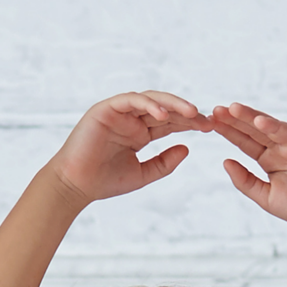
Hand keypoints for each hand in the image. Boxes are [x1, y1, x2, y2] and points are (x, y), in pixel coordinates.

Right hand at [49, 93, 201, 200]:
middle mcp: (131, 119)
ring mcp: (119, 111)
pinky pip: (130, 100)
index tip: (211, 128)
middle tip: (207, 119)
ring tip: (192, 112)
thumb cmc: (105, 181)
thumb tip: (188, 148)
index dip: (191, 123)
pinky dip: (147, 104)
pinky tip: (163, 115)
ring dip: (172, 104)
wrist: (76, 186)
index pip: (171, 122)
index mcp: (140, 132)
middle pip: (165, 108)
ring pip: (151, 100)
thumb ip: (165, 162)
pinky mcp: (105, 108)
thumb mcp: (143, 174)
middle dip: (187, 112)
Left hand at [210, 104, 286, 234]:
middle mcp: (282, 148)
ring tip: (232, 109)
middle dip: (236, 120)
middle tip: (215, 110)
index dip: (228, 131)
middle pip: (255, 130)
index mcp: (269, 159)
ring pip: (272, 127)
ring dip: (252, 117)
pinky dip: (278, 127)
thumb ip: (245, 180)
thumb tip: (224, 161)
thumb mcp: (265, 197)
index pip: (245, 141)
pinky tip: (260, 121)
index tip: (209, 122)